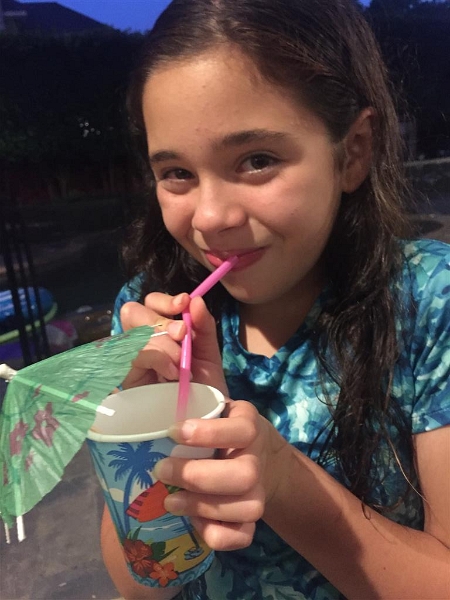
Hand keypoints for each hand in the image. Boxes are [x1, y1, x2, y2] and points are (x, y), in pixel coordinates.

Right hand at [120, 293, 227, 394]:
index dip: (164, 300)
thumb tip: (195, 300)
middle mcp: (141, 340)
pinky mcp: (126, 378)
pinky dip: (158, 359)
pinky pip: (136, 355)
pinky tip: (172, 373)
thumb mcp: (208, 349)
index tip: (184, 303)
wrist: (207, 414)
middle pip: (133, 310)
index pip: (150, 302)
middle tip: (182, 334)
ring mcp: (130, 358)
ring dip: (162, 343)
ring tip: (181, 362)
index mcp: (160, 329)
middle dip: (160, 319)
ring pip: (134, 332)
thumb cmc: (206, 382)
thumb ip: (203, 323)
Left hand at [153, 399, 289, 550]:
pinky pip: (243, 536)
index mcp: (250, 426)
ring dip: (202, 507)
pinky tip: (193, 521)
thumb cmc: (221, 429)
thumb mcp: (213, 409)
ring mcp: (259, 492)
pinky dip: (216, 534)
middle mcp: (258, 460)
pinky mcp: (252, 519)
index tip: (173, 432)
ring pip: (247, 508)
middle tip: (161, 470)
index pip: (241, 430)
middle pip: (245, 475)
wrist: (258, 456)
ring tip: (170, 501)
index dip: (208, 433)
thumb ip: (192, 406)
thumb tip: (156, 405)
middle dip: (197, 477)